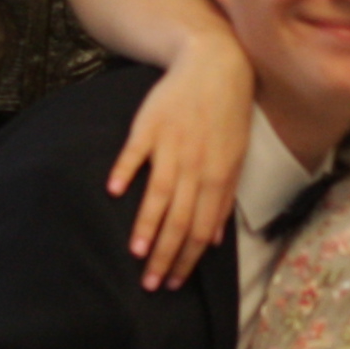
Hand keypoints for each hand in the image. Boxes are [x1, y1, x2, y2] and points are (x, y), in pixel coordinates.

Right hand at [107, 32, 254, 291]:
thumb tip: (216, 239)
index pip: (202, 230)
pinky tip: (114, 192)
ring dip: (148, 226)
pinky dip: (126, 172)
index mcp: (219, 177)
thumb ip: (223, 199)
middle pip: (181, 221)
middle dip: (166, 256)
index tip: (173, 282)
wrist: (214, 65)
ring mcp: (173, 146)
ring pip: (160, 194)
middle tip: (151, 283)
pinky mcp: (150, 126)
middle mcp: (197, 166)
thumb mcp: (235, 158)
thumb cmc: (226, 115)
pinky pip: (136, 152)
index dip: (188, 260)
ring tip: (135, 252)